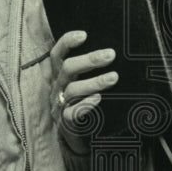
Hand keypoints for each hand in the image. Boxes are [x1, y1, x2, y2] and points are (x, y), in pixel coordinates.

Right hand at [49, 30, 119, 153]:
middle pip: (68, 68)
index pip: (57, 54)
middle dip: (89, 60)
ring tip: (114, 77)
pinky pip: (73, 113)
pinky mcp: (66, 122)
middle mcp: (59, 87)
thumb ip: (87, 68)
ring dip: (94, 81)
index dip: (67, 42)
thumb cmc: (81, 102)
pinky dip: (86, 104)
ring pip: (74, 90)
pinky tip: (99, 99)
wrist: (74, 136)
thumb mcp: (79, 83)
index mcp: (60, 75)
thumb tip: (111, 51)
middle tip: (111, 54)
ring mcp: (61, 104)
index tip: (84, 35)